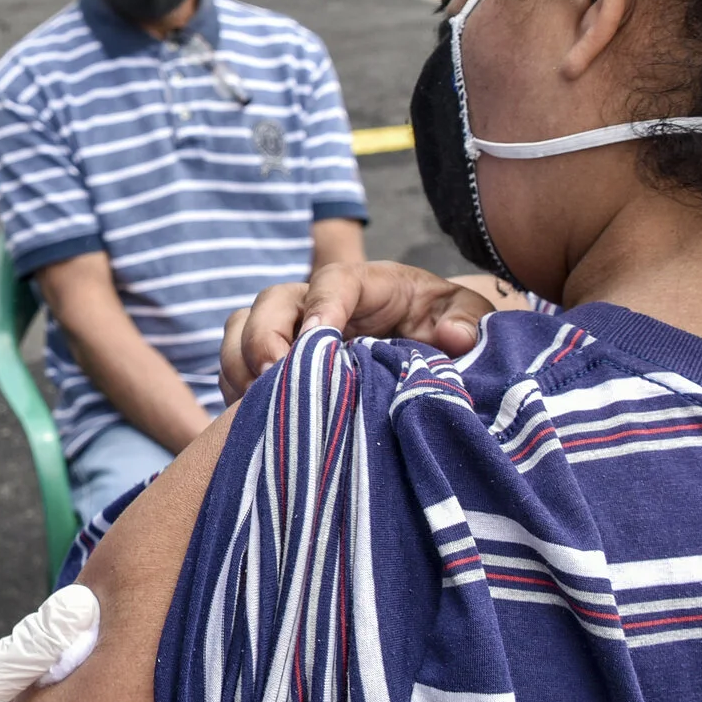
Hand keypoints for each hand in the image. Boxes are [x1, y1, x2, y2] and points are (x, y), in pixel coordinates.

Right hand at [220, 261, 496, 401]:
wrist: (422, 337)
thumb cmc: (440, 322)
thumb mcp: (466, 315)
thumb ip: (467, 319)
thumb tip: (454, 337)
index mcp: (366, 284)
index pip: (332, 281)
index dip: (321, 305)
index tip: (320, 338)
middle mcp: (316, 301)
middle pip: (271, 302)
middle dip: (264, 339)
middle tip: (276, 380)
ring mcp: (289, 329)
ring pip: (241, 330)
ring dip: (241, 365)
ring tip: (258, 406)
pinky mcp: (272, 360)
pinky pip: (235, 366)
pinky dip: (235, 389)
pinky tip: (254, 421)